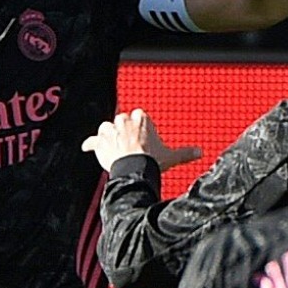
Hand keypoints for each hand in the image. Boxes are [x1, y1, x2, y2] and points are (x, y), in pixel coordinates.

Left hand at [81, 108, 201, 171]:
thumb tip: (200, 152)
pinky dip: (90, 144)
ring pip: (108, 129)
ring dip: (110, 137)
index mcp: (141, 117)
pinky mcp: (100, 141)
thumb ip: (185, 153)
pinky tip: (87, 147)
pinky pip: (93, 141)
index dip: (142, 130)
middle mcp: (124, 119)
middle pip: (123, 122)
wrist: (134, 169)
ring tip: (116, 149)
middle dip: (126, 132)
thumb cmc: (152, 160)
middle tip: (133, 148)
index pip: (140, 118)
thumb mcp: (171, 156)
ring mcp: (111, 130)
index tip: (145, 142)